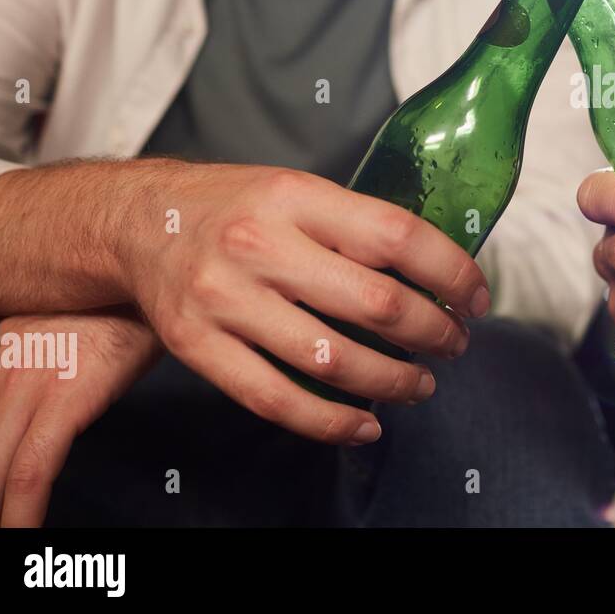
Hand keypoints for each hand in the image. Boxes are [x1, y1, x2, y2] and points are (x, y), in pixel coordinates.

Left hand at [0, 309, 160, 526]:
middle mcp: (0, 367)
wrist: (153, 274)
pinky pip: (31, 468)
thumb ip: (23, 367)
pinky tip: (23, 530)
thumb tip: (16, 413)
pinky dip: (22, 510)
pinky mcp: (67, 396)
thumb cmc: (115, 308)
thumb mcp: (52, 332)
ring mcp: (30, 381)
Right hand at [119, 162, 488, 445]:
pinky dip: (330, 421)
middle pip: (374, 304)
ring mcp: (224, 299)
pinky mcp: (197, 345)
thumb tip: (439, 268)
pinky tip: (365, 424)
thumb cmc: (235, 206)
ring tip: (421, 384)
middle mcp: (259, 245)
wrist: (137, 220)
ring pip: (331, 359)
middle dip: (433, 332)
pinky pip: (275, 399)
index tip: (476, 297)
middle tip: (455, 343)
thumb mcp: (296, 189)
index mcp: (295, 196)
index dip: (451, 272)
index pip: (396, 236)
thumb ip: (355, 224)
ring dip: (393, 381)